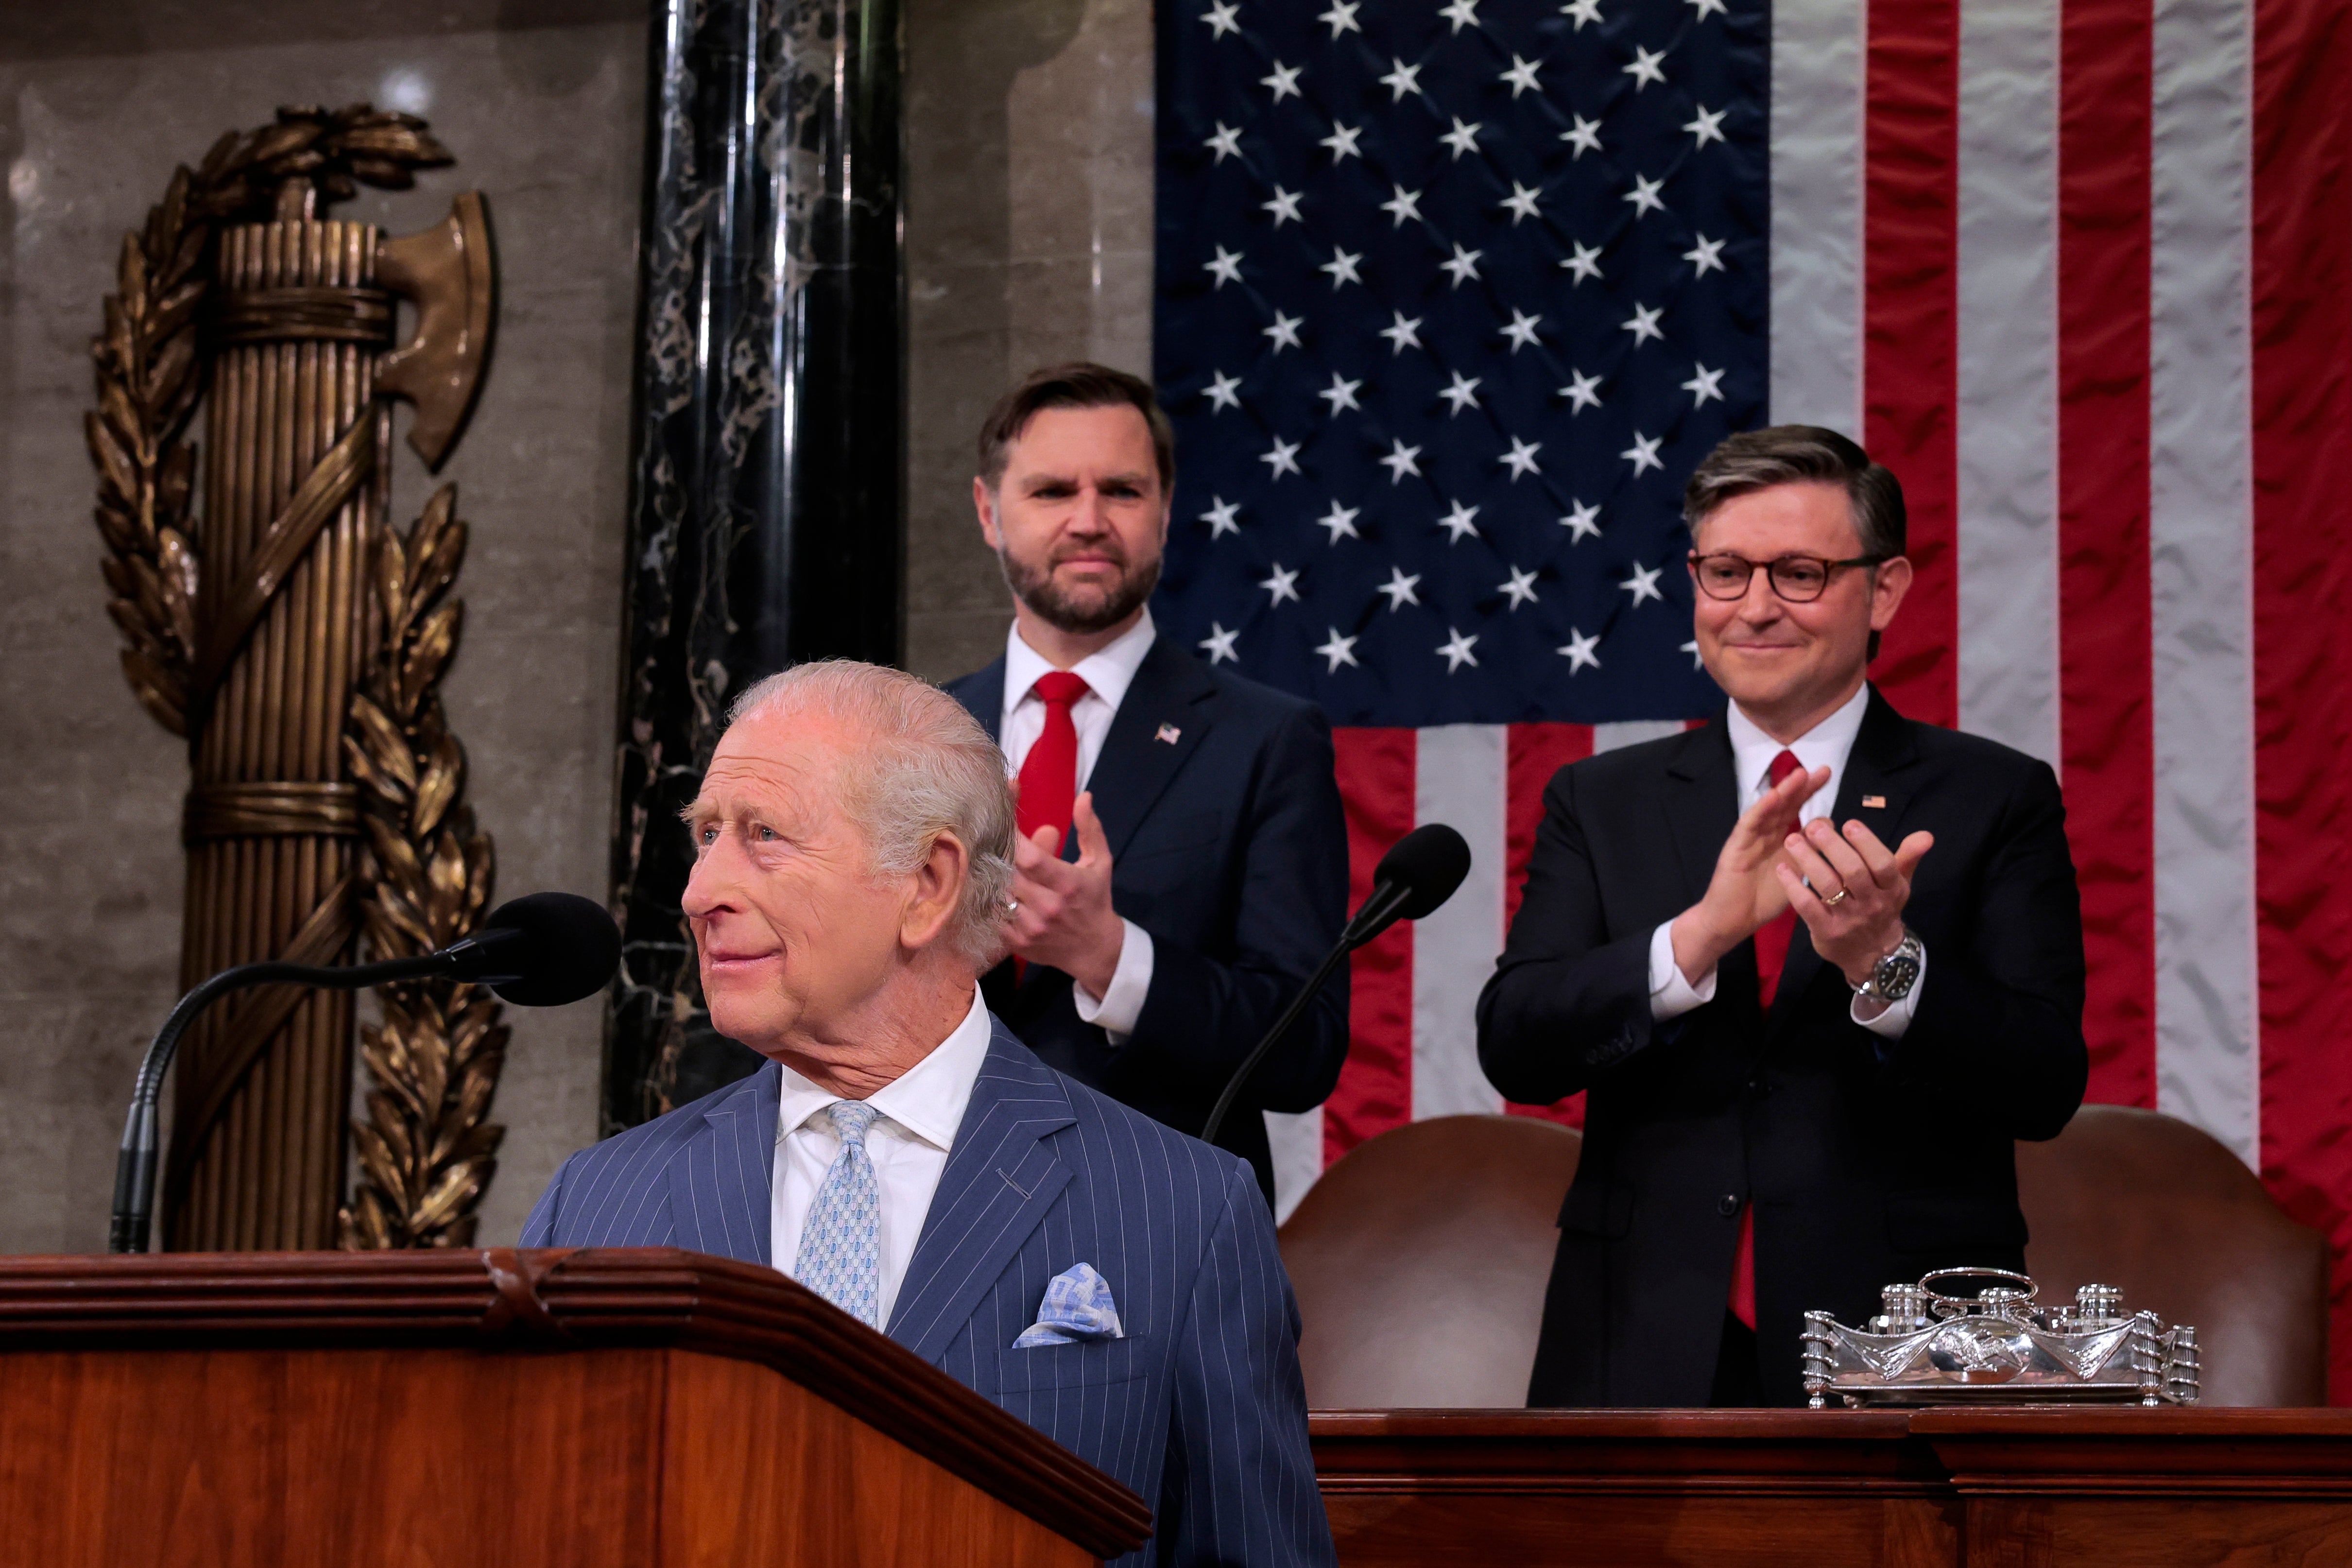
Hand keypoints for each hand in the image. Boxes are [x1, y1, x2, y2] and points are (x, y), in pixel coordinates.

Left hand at [1004, 791, 1125, 998]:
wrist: (1094, 949)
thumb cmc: (1095, 899)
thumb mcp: (1100, 862)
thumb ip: (1090, 829)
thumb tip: (1084, 797)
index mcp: (1069, 885)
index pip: (1031, 858)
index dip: (1013, 838)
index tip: (1003, 819)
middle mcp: (1048, 907)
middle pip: (1008, 873)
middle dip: (997, 851)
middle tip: (988, 834)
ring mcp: (1030, 927)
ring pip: (996, 892)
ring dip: (992, 874)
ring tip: (986, 856)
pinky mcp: (1016, 942)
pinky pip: (992, 914)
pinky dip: (990, 897)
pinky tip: (992, 884)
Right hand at [1669, 762, 1832, 984]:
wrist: (1731, 921)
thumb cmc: (1761, 901)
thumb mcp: (1794, 876)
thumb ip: (1809, 854)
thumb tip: (1829, 829)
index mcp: (1779, 841)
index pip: (1796, 811)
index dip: (1810, 793)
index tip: (1825, 775)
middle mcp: (1764, 835)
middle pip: (1785, 805)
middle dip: (1802, 786)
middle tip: (1822, 769)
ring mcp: (1749, 839)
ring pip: (1768, 811)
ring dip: (1783, 792)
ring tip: (1800, 774)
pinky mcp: (1735, 848)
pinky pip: (1749, 825)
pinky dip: (1761, 810)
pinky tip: (1774, 797)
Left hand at [1776, 817, 1933, 989]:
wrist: (1873, 956)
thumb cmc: (1883, 908)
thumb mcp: (1899, 884)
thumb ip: (1908, 857)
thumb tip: (1926, 834)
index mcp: (1892, 889)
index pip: (1883, 863)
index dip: (1867, 842)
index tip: (1849, 823)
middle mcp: (1872, 904)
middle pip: (1853, 871)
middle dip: (1832, 846)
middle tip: (1814, 826)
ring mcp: (1848, 919)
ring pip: (1827, 885)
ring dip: (1808, 860)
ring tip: (1793, 840)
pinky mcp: (1825, 931)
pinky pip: (1807, 906)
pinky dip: (1793, 886)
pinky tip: (1783, 869)